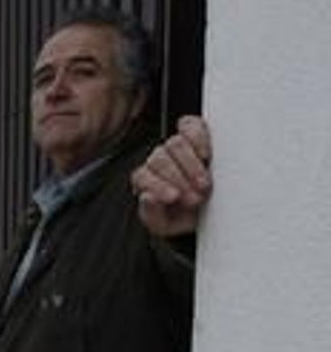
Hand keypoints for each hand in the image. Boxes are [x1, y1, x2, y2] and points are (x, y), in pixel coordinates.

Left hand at [131, 115, 212, 237]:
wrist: (210, 211)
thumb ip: (152, 215)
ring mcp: (176, 147)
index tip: (175, 198)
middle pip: (159, 159)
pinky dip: (198, 138)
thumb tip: (146, 197)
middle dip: (179, 179)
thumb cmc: (185, 216)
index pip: (141, 176)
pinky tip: (205, 155)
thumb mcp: (166, 225)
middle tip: (195, 197)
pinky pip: (190, 125)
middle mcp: (158, 161)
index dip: (158, 186)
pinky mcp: (195, 134)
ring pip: (175, 143)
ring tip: (203, 184)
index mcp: (145, 181)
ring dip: (191, 165)